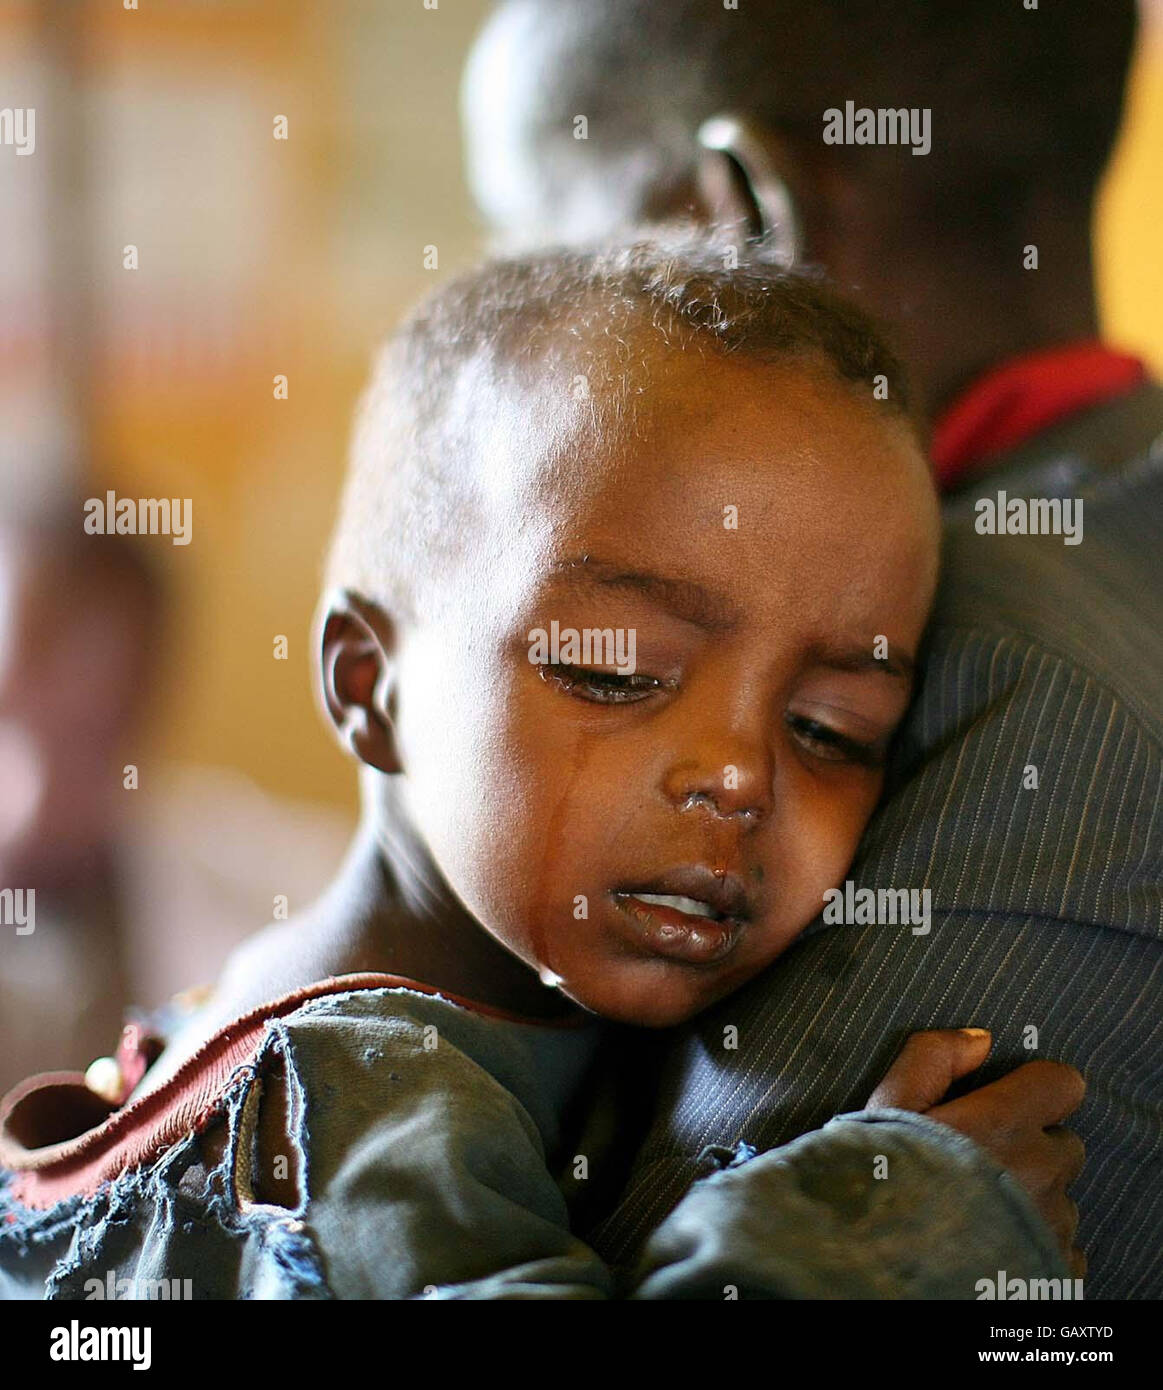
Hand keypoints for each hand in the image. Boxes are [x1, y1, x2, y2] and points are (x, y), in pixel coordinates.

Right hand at [867, 1028, 1085, 1273]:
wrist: (885, 1264)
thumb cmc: (883, 1179)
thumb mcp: (890, 1106)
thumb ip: (932, 1058)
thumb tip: (978, 1039)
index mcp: (1005, 1123)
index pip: (1062, 1083)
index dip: (1037, 1089)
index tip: (1009, 1103)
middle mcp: (1040, 1170)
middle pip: (1063, 1144)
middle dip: (1033, 1148)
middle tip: (983, 1164)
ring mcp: (1052, 1224)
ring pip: (1061, 1198)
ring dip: (1033, 1199)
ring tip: (980, 1211)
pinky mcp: (1055, 1269)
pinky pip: (1063, 1247)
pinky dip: (1037, 1243)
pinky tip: (995, 1245)